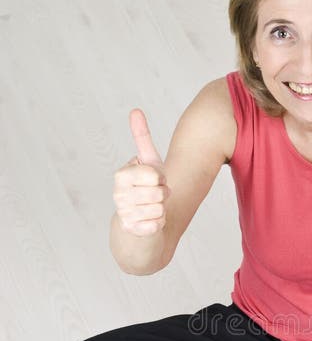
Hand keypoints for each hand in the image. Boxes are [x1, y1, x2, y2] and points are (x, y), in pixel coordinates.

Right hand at [113, 110, 170, 235]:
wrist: (138, 222)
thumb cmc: (146, 189)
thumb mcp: (147, 162)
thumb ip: (141, 138)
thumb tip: (135, 110)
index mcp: (121, 175)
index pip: (155, 175)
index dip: (162, 179)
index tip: (155, 181)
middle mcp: (118, 194)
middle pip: (159, 193)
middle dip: (164, 195)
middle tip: (156, 197)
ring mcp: (123, 213)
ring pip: (160, 210)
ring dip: (162, 210)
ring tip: (153, 209)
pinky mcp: (130, 230)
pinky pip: (157, 225)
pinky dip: (159, 224)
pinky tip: (151, 223)